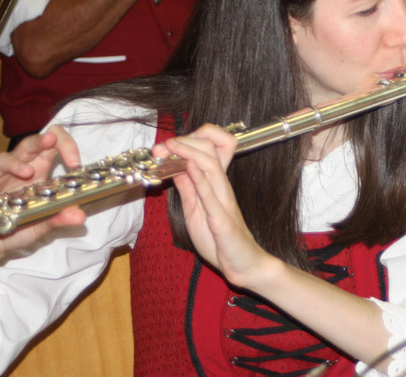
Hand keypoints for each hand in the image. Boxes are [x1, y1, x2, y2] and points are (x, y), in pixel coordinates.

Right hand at [0, 126, 86, 259]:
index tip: (75, 164)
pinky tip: (7, 181)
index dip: (68, 146)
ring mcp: (6, 172)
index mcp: (42, 170)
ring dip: (19, 159)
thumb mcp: (40, 225)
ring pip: (12, 153)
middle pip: (36, 142)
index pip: (57, 146)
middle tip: (51, 141)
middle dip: (45, 139)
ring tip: (28, 172)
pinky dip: (2, 171)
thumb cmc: (19, 228)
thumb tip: (79, 216)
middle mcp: (25, 166)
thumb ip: (58, 219)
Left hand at [153, 124, 271, 288]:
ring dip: (188, 152)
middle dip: (185, 142)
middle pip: (210, 151)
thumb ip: (188, 189)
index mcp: (215, 186)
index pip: (208, 151)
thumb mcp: (195, 210)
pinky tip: (189, 167)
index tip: (165, 146)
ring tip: (171, 146)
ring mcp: (223, 202)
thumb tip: (176, 169)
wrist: (243, 264)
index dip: (187, 142)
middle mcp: (222, 188)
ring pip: (211, 166)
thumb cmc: (220, 241)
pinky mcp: (222, 220)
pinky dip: (200, 178)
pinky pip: (212, 195)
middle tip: (163, 146)